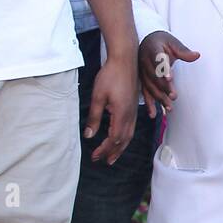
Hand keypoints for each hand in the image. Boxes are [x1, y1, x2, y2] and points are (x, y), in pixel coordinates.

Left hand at [85, 50, 137, 164]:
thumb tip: (89, 135)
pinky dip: (126, 137)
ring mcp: (134, 111)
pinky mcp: (134, 106)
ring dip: (121, 147)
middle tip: (105, 162)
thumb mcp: (98, 97)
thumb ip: (94, 118)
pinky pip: (132, 127)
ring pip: (129, 135)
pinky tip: (122, 138)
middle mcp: (131, 115)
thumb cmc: (110, 76)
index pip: (114, 139)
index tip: (95, 156)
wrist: (125, 60)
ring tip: (113, 155)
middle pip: (123, 140)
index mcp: (122, 114)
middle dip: (113, 152)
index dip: (104, 149)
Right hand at [139, 30, 199, 116]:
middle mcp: (144, 61)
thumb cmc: (162, 41)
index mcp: (153, 49)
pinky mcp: (141, 79)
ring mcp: (142, 71)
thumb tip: (197, 55)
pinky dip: (148, 103)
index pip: (158, 60)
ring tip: (169, 107)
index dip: (163, 69)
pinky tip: (153, 113)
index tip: (170, 78)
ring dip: (159, 97)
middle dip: (164, 87)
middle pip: (154, 76)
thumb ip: (184, 51)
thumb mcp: (173, 42)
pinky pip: (144, 92)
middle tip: (174, 96)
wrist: (147, 41)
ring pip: (149, 86)